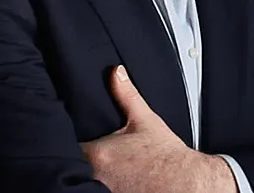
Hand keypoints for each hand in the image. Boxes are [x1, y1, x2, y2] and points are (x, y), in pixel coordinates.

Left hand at [82, 66, 235, 192]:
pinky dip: (104, 181)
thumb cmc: (165, 156)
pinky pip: (99, 189)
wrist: (184, 181)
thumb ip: (126, 94)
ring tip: (109, 163)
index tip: (76, 136)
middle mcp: (96, 176)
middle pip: (75, 164)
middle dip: (80, 157)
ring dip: (91, 171)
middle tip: (94, 150)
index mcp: (98, 154)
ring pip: (86, 178)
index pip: (70, 146)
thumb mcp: (145, 119)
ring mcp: (103, 191)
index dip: (69, 140)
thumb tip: (116, 73)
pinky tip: (116, 176)